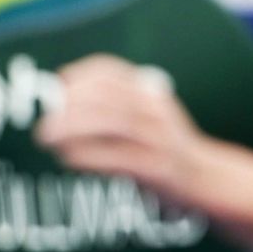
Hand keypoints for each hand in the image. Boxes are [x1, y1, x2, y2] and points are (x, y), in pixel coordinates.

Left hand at [35, 55, 211, 202]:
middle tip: (45, 125)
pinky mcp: (157, 168)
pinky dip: (86, 156)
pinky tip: (69, 159)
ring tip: (48, 140)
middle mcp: (156, 111)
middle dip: (67, 108)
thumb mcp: (149, 114)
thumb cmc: (166, 147)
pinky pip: (115, 157)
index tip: (60, 85)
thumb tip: (60, 95)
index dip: (80, 75)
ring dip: (71, 129)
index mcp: (152, 94)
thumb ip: (115, 102)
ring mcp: (159, 139)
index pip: (111, 72)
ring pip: (108, 123)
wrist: (207, 179)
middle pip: (104, 97)